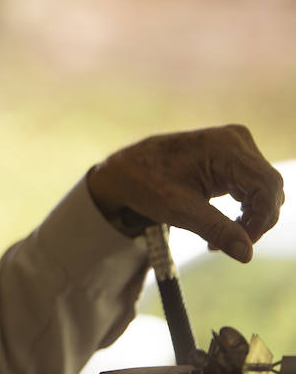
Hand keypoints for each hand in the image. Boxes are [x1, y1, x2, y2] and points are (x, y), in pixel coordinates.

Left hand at [87, 124, 284, 262]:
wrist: (126, 169)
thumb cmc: (146, 183)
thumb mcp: (180, 209)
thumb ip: (217, 229)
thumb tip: (248, 254)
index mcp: (224, 147)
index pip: (267, 187)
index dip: (261, 220)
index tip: (242, 243)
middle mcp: (236, 140)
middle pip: (269, 188)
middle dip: (255, 221)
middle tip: (223, 243)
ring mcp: (236, 146)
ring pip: (265, 190)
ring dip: (250, 217)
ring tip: (218, 237)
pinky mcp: (233, 156)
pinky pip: (253, 186)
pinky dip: (244, 208)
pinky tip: (224, 224)